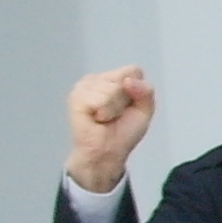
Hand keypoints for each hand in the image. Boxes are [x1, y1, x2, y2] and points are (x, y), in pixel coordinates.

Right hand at [64, 66, 155, 191]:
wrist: (107, 151)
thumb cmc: (124, 131)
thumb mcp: (144, 110)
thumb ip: (146, 92)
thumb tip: (129, 81)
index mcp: (114, 79)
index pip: (133, 71)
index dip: (137, 90)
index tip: (129, 106)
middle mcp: (98, 78)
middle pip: (124, 79)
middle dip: (125, 101)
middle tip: (115, 115)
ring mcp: (84, 86)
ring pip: (112, 88)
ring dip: (114, 109)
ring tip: (105, 118)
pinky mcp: (76, 96)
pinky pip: (100, 99)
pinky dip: (104, 113)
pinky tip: (96, 119)